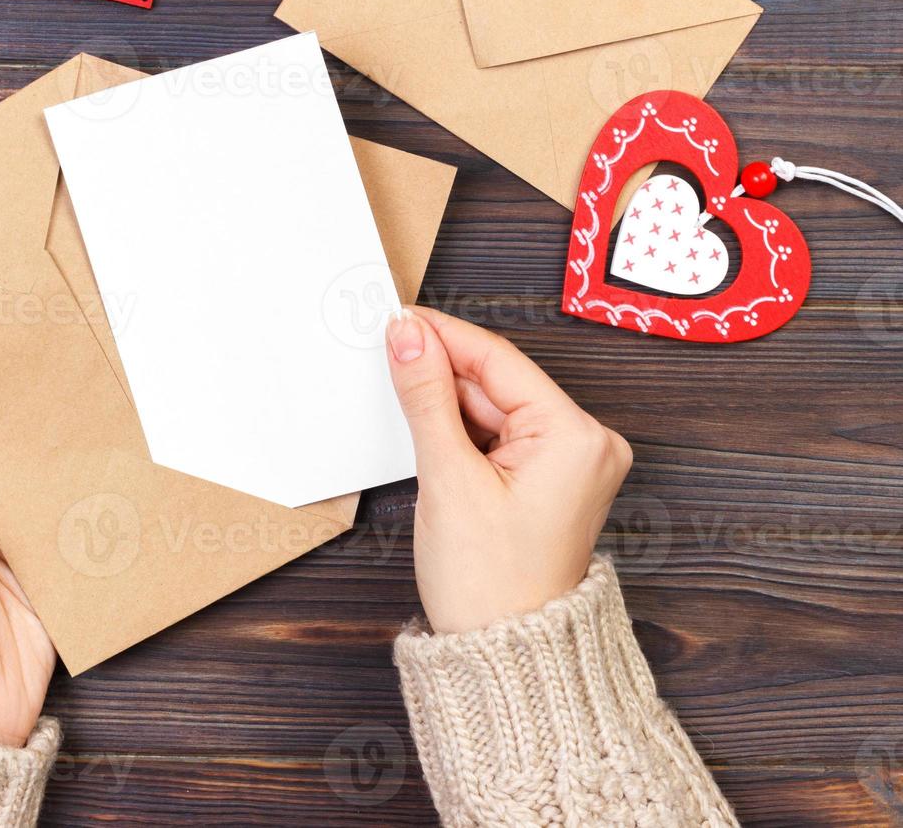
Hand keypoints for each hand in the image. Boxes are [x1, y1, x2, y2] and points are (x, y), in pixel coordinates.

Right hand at [386, 307, 631, 634]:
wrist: (505, 655)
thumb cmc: (490, 583)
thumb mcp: (448, 477)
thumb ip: (426, 397)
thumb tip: (408, 337)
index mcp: (577, 437)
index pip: (499, 362)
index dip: (443, 336)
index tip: (399, 318)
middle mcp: (586, 445)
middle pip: (498, 384)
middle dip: (441, 370)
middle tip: (386, 349)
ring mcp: (571, 466)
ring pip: (494, 410)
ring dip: (447, 402)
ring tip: (400, 391)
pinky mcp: (549, 484)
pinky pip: (500, 438)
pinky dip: (461, 431)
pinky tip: (426, 425)